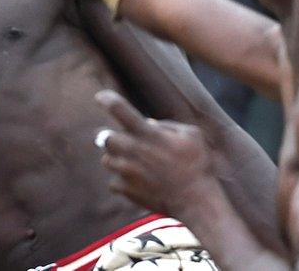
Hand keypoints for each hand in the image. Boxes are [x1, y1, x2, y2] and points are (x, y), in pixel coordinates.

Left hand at [95, 91, 220, 216]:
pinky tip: (141, 182)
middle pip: (104, 137)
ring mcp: (125, 171)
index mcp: (147, 133)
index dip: (106, 99)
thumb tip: (149, 123)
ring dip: (118, 159)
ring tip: (139, 165)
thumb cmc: (197, 165)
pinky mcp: (123, 190)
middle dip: (112, 137)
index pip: (118, 108)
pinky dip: (123, 180)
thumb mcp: (191, 135)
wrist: (195, 201)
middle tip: (128, 142)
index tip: (100, 96)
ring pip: (107, 160)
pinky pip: (114, 181)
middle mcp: (131, 150)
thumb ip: (167, 126)